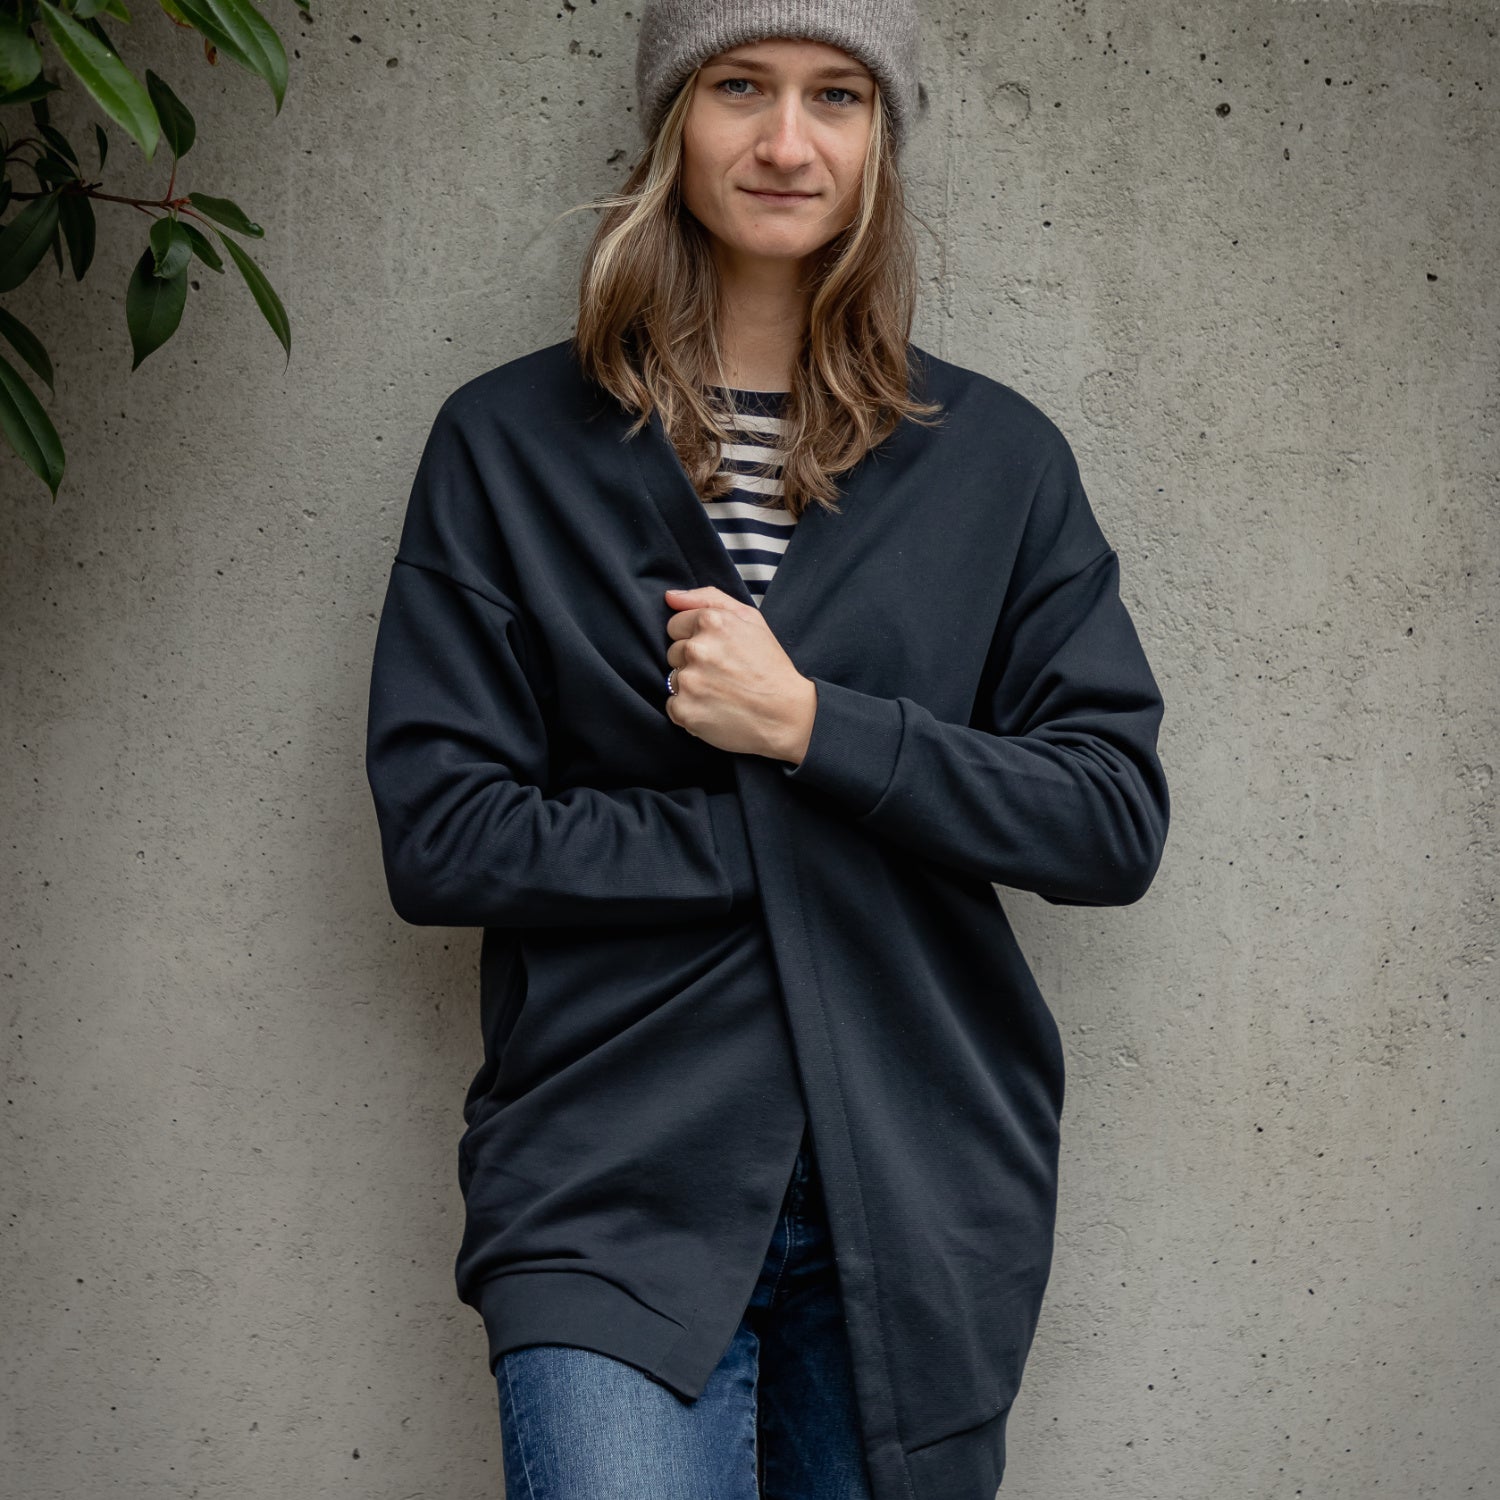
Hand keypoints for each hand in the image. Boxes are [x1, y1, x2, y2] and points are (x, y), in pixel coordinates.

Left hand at [664, 586, 816, 763]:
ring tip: (721, 693)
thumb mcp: (751, 619)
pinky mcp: (684, 710)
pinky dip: (689, 710)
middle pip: (673, 653)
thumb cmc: (770, 666)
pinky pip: (673, 706)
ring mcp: (689, 681)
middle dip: (693, 662)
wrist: (787, 715)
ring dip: (691, 687)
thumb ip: (709, 598)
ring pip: (674, 679)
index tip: (716, 651)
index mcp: (711, 622)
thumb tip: (670, 597)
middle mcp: (697, 649)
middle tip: (722, 674)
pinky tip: (714, 710)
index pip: (675, 625)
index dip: (694, 638)